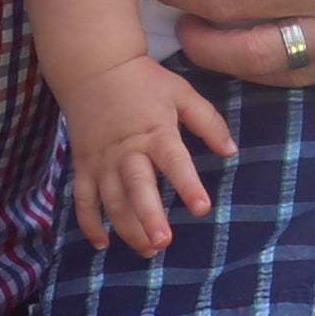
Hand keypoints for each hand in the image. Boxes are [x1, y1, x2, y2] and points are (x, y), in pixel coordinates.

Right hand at [62, 57, 233, 257]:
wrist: (94, 66)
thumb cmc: (143, 81)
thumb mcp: (181, 92)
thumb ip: (207, 121)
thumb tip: (231, 151)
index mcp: (155, 132)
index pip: (174, 161)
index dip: (188, 185)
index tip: (202, 208)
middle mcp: (127, 150)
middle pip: (136, 187)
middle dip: (148, 217)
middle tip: (163, 242)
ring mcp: (102, 160)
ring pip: (111, 200)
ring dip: (126, 227)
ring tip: (146, 250)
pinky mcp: (83, 165)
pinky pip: (83, 198)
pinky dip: (89, 222)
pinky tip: (103, 243)